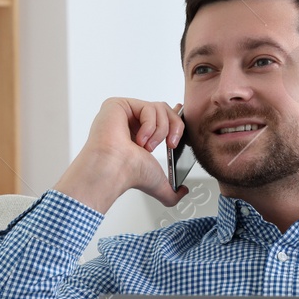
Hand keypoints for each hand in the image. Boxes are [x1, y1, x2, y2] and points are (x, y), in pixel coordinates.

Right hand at [53, 98, 189, 212]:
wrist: (116, 170)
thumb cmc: (129, 173)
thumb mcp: (159, 183)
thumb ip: (172, 193)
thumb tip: (183, 192)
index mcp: (139, 135)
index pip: (161, 116)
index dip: (175, 117)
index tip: (182, 123)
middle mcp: (130, 123)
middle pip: (164, 109)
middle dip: (174, 127)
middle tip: (172, 145)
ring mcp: (123, 113)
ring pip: (158, 108)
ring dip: (160, 130)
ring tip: (148, 146)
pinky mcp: (117, 105)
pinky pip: (147, 107)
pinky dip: (149, 125)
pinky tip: (139, 139)